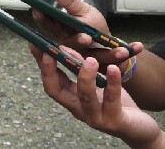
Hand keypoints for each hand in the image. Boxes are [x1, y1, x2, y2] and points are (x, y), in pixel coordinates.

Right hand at [30, 45, 162, 148]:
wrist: (137, 126)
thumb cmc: (113, 101)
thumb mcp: (94, 82)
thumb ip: (80, 68)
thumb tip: (65, 47)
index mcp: (71, 98)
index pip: (49, 81)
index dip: (41, 64)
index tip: (35, 45)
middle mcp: (78, 109)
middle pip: (56, 92)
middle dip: (50, 71)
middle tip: (50, 51)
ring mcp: (94, 117)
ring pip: (85, 98)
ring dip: (85, 77)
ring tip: (89, 59)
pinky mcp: (114, 121)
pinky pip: (112, 101)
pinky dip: (113, 83)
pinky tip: (113, 68)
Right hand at [31, 0, 143, 65]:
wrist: (111, 44)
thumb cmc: (93, 26)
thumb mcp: (83, 10)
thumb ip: (69, 2)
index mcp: (63, 32)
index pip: (49, 26)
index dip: (42, 19)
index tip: (38, 11)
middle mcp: (73, 47)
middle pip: (71, 46)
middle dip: (78, 41)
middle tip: (86, 38)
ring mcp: (90, 57)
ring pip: (97, 57)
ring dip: (110, 54)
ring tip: (122, 50)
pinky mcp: (107, 63)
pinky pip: (119, 59)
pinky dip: (130, 51)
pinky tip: (138, 46)